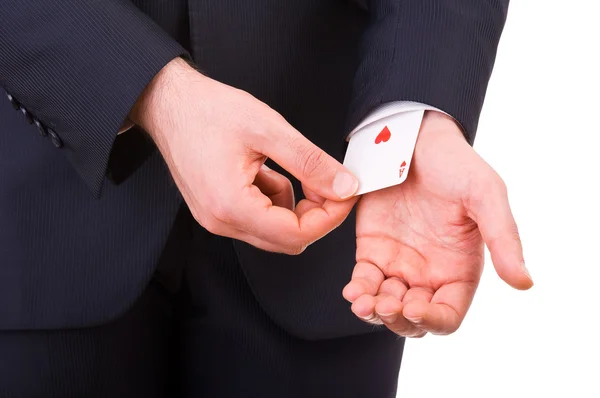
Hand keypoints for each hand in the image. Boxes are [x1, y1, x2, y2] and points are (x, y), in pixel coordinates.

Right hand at [130, 58, 358, 253]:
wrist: (168, 103)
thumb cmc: (208, 111)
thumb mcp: (269, 130)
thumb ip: (311, 163)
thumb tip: (346, 187)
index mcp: (232, 206)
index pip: (296, 235)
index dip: (330, 217)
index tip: (345, 192)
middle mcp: (221, 221)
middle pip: (287, 240)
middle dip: (314, 213)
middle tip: (323, 179)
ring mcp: (216, 219)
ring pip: (274, 231)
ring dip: (292, 204)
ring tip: (280, 165)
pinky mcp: (216, 211)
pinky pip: (258, 218)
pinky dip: (273, 198)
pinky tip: (262, 169)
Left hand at [342, 112, 532, 336]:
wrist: (414, 138)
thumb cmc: (456, 165)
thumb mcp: (486, 195)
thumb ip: (504, 239)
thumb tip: (524, 282)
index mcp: (460, 268)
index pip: (448, 314)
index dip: (433, 320)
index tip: (415, 308)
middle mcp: (429, 272)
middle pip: (413, 318)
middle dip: (398, 319)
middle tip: (385, 305)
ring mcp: (399, 263)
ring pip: (385, 306)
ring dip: (373, 312)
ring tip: (362, 302)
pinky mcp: (372, 250)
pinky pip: (364, 281)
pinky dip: (357, 291)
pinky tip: (352, 290)